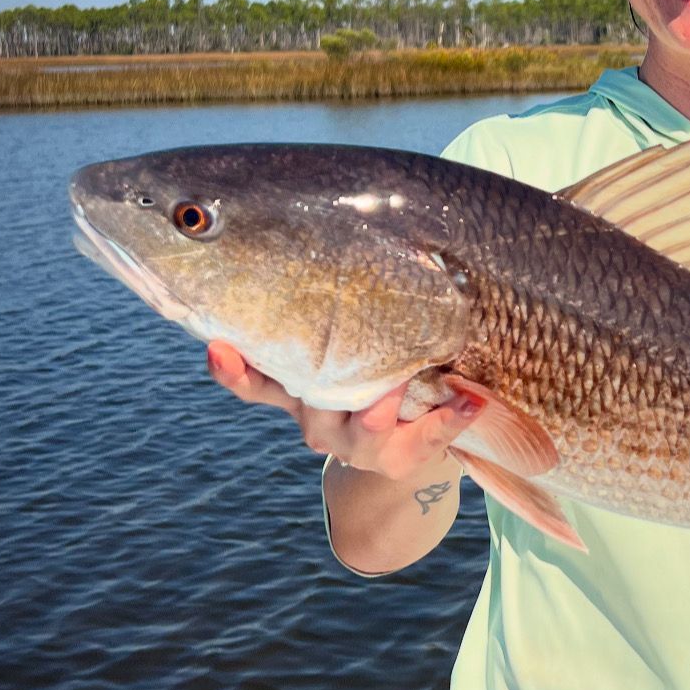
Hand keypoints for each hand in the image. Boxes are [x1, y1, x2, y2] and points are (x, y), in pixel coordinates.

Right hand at [206, 340, 477, 481]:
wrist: (406, 447)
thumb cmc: (375, 375)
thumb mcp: (351, 346)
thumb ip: (339, 313)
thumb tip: (356, 229)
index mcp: (299, 389)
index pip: (254, 382)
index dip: (232, 369)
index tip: (218, 346)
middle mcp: (318, 421)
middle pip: (310, 405)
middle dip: (318, 387)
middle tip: (329, 363)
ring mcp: (356, 444)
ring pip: (361, 430)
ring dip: (380, 408)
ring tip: (401, 383)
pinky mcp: (397, 460)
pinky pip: (422, 440)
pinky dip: (448, 420)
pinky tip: (472, 401)